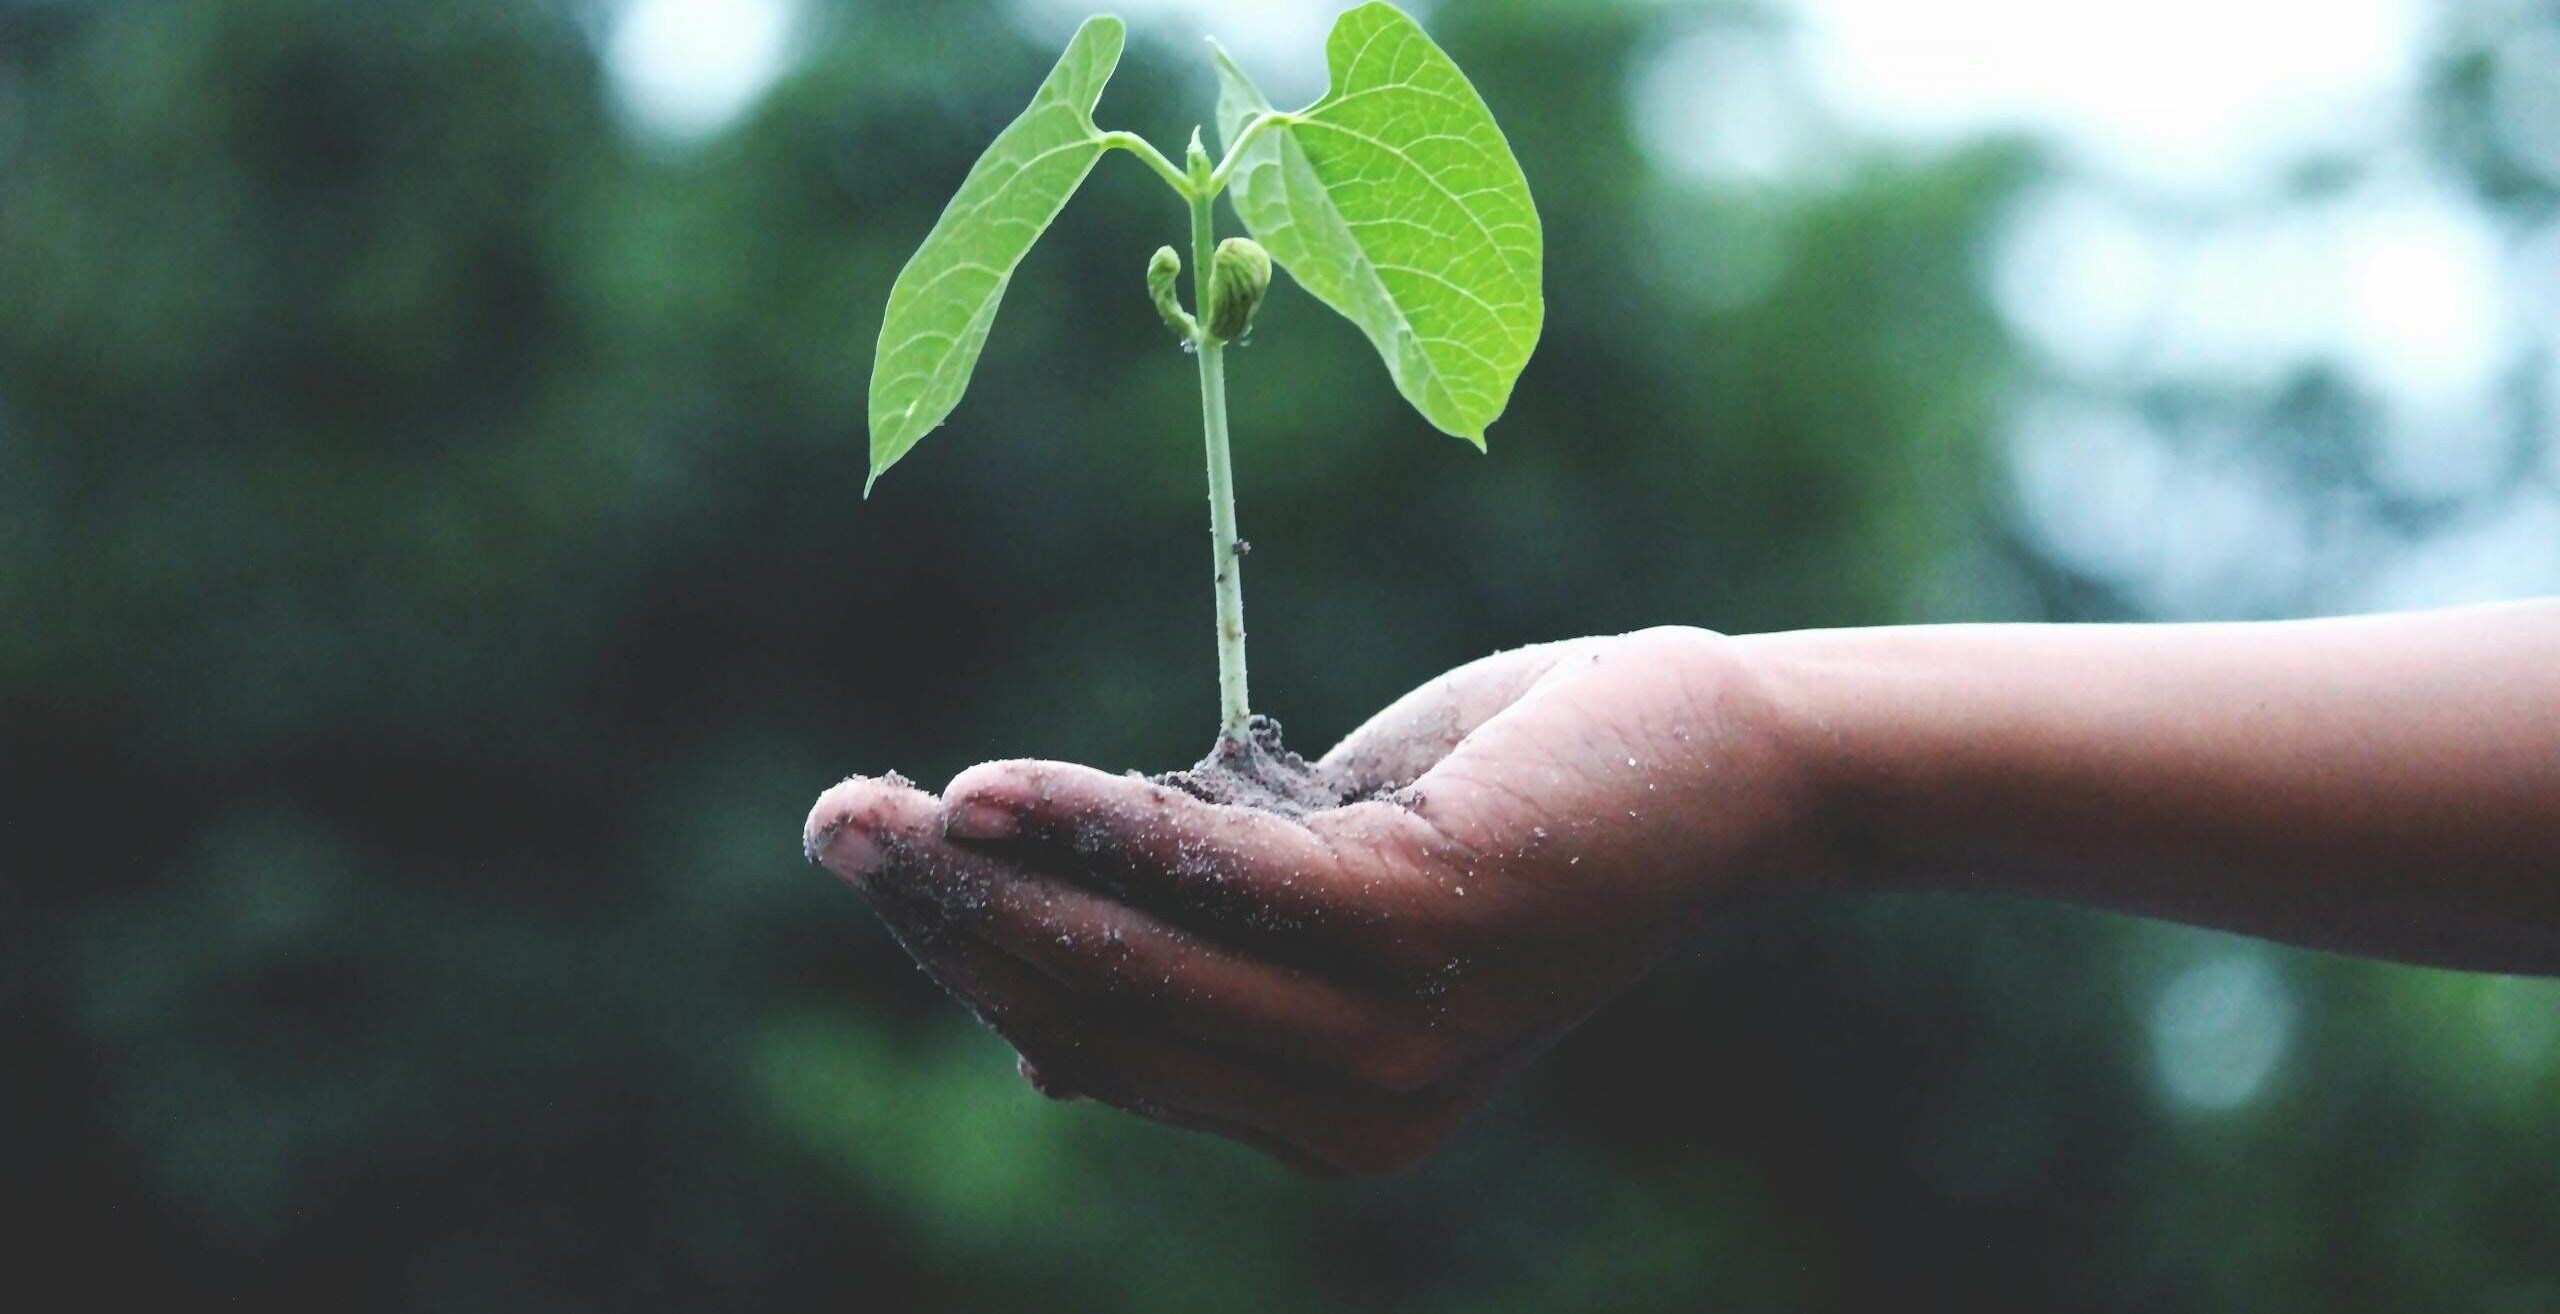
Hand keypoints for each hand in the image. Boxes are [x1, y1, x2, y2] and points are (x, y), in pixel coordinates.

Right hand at [803, 626, 1824, 1175]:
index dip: (977, 962)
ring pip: (1133, 956)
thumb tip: (1033, 1038)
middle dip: (947, 921)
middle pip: (1096, 1012)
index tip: (884, 867)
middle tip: (832, 825)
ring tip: (869, 810)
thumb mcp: (1333, 892)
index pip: (1105, 1046)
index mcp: (1327, 1118)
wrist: (1721, 761)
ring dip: (984, 877)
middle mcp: (1357, 1112)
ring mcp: (1393, 1035)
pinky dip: (1093, 827)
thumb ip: (1205, 952)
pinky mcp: (1422, 928)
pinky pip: (1213, 876)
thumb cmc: (1515, 806)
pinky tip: (988, 791)